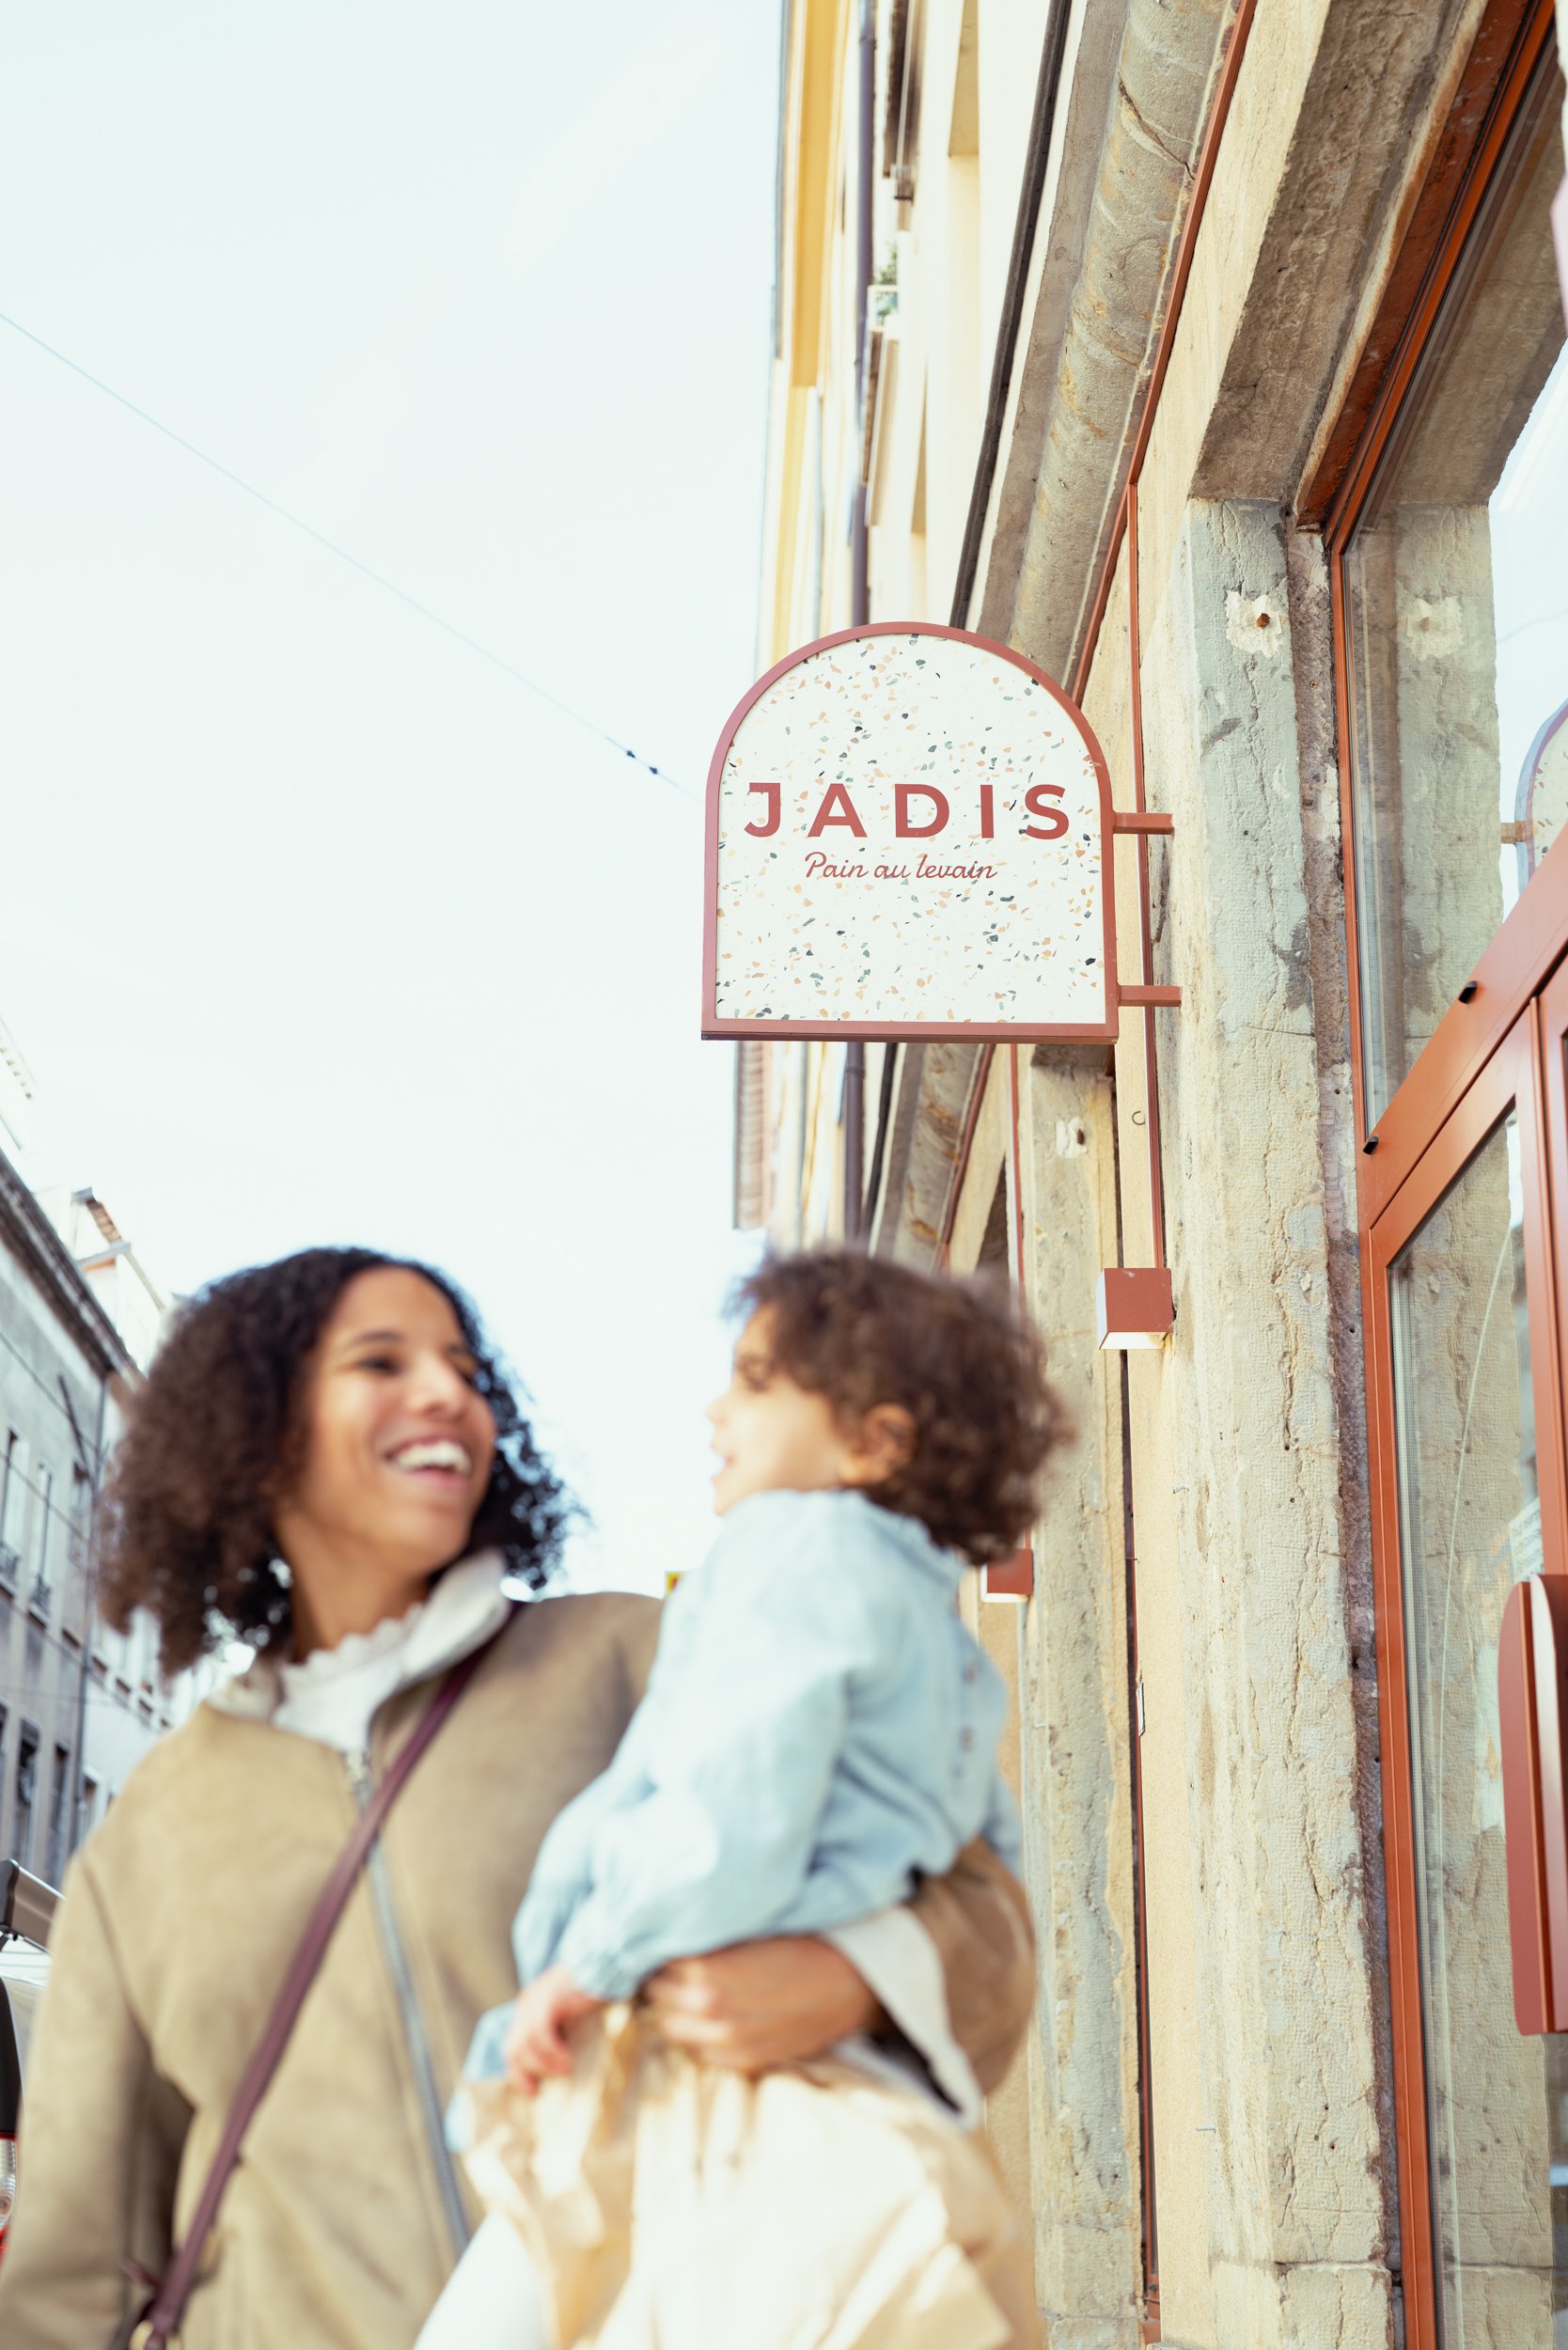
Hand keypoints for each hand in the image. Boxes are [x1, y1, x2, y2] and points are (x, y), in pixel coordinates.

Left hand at [503, 1964, 604, 2093]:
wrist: (603, 1963)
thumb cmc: (592, 1993)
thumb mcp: (569, 2014)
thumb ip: (557, 2031)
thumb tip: (557, 2066)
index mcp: (529, 2007)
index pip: (511, 2046)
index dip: (517, 2072)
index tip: (532, 2091)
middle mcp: (528, 2004)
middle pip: (513, 2048)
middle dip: (526, 2072)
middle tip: (543, 2087)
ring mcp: (536, 2001)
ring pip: (525, 2044)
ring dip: (543, 2064)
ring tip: (565, 2070)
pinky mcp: (549, 2000)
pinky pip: (541, 2034)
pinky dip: (552, 2052)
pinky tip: (567, 2058)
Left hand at [641, 1936, 880, 2073]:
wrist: (852, 1981)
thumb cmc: (804, 1940)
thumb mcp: (750, 1925)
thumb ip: (707, 1934)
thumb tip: (671, 1928)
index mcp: (707, 1970)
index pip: (655, 1961)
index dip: (657, 1947)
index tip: (662, 1936)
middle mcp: (709, 2011)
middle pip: (657, 1995)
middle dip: (660, 1977)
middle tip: (672, 1959)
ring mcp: (726, 2042)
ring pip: (670, 2027)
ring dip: (674, 2007)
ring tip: (688, 1987)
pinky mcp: (743, 2062)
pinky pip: (699, 2050)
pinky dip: (697, 2032)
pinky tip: (713, 2012)